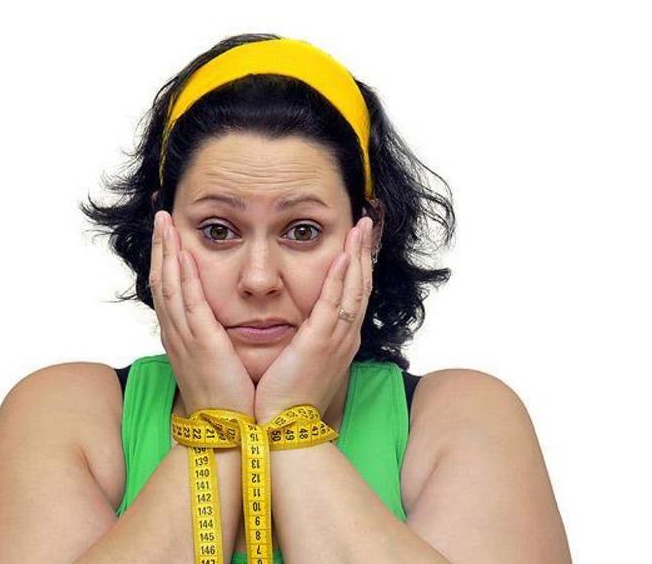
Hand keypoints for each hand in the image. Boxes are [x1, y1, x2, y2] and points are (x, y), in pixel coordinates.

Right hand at [149, 210, 254, 415]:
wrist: (228, 433)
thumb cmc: (229, 401)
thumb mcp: (217, 363)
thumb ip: (215, 340)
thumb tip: (221, 326)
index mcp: (182, 338)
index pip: (168, 290)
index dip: (166, 260)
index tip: (168, 234)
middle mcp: (177, 335)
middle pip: (161, 281)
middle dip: (161, 247)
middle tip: (160, 216)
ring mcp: (185, 339)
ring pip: (169, 287)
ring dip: (167, 252)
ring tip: (165, 223)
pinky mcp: (201, 345)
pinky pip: (188, 305)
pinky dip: (183, 278)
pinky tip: (182, 255)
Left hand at [253, 217, 374, 423]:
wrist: (284, 427)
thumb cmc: (286, 398)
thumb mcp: (299, 361)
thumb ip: (303, 340)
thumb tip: (298, 328)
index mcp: (339, 340)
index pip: (353, 294)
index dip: (357, 266)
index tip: (357, 241)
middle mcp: (345, 337)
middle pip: (361, 285)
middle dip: (364, 252)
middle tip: (367, 223)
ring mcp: (337, 339)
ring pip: (354, 288)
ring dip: (358, 255)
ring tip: (361, 227)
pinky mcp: (321, 343)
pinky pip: (336, 303)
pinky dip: (341, 277)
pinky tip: (343, 255)